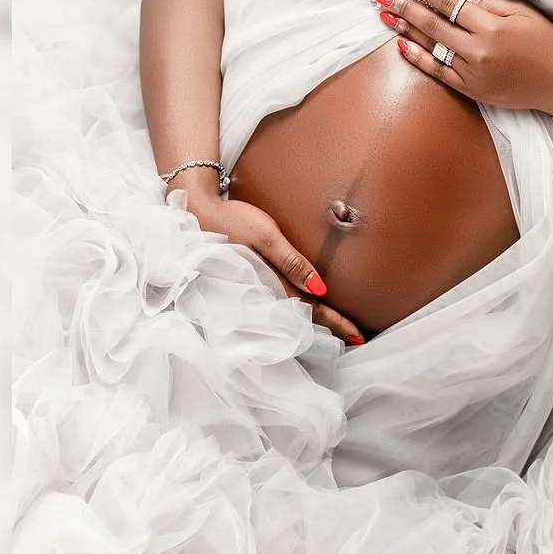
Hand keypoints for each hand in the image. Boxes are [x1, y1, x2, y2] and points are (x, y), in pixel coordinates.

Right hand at [181, 188, 364, 344]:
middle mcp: (262, 294)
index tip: (357, 336)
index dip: (335, 323)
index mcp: (269, 284)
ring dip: (315, 323)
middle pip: (302, 317)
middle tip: (356, 338)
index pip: (310, 310)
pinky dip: (297, 313)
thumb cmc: (232, 220)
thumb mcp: (265, 234)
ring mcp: (254, 291)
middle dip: (329, 328)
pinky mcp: (248, 284)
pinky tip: (305, 314)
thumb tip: (320, 288)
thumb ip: (291, 262)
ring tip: (338, 331)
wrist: (195, 215)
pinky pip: (278, 304)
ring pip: (291, 314)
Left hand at [372, 0, 552, 118]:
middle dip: (404, 7)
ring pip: (431, 47)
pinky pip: (438, 72)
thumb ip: (488, 4)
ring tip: (386, 15)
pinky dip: (418, 58)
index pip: (449, 4)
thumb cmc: (547, 44)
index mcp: (491, 28)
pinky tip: (401, 45)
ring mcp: (471, 73)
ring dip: (405, 30)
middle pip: (432, 25)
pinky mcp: (471, 89)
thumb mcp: (523, 14)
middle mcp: (477, 51)